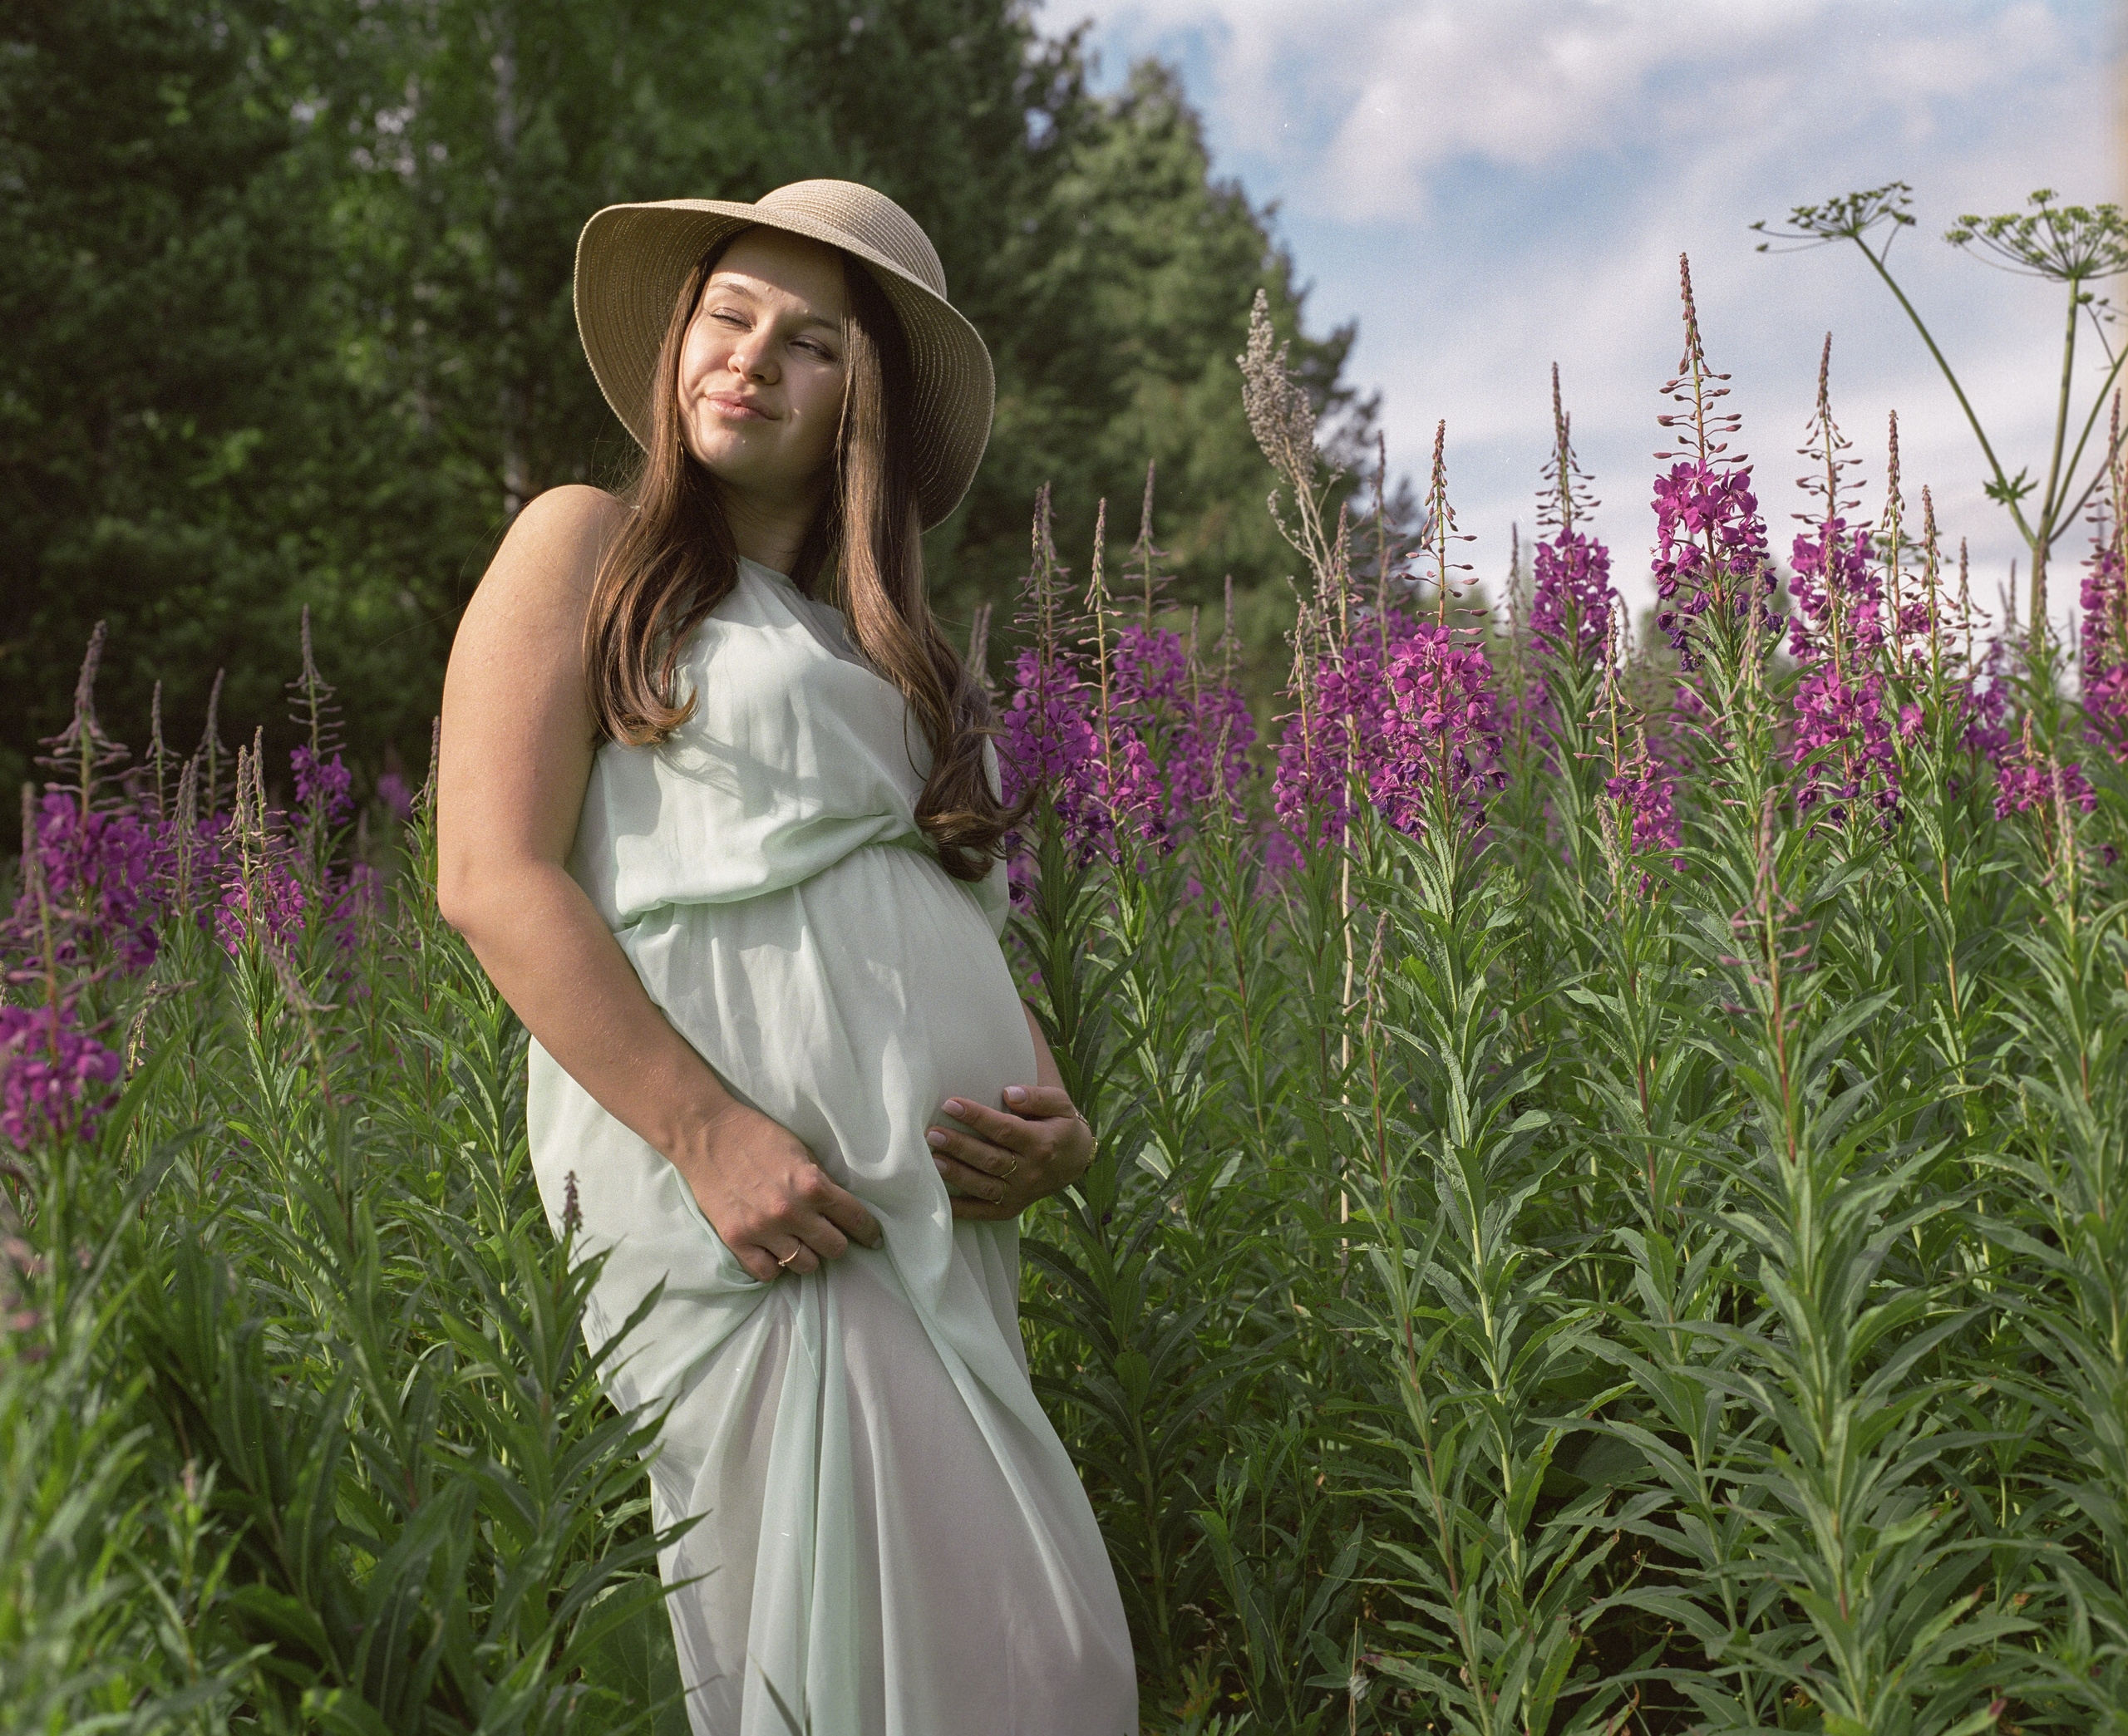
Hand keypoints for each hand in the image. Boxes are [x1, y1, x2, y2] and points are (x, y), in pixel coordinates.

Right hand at [675, 1099, 882, 1281]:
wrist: (707, 1134)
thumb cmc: (757, 1136)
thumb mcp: (801, 1152)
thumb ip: (821, 1182)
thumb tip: (841, 1209)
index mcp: (812, 1184)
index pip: (855, 1218)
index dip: (868, 1231)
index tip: (873, 1239)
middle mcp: (790, 1211)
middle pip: (835, 1248)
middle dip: (836, 1241)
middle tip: (829, 1235)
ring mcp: (762, 1229)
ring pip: (806, 1266)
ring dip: (807, 1255)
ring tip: (800, 1242)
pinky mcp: (736, 1240)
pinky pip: (767, 1273)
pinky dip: (775, 1265)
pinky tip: (775, 1250)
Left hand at [926, 1085, 1093, 1220]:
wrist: (1076, 1161)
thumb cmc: (1061, 1125)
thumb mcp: (1061, 1104)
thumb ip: (1037, 1097)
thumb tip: (1009, 1093)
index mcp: (1041, 1143)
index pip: (1005, 1130)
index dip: (977, 1117)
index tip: (951, 1104)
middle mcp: (1030, 1171)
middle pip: (990, 1160)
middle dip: (960, 1146)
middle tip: (933, 1134)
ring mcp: (1020, 1193)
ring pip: (984, 1186)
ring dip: (957, 1175)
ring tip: (933, 1160)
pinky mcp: (1011, 1208)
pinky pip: (983, 1212)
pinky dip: (961, 1209)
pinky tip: (940, 1198)